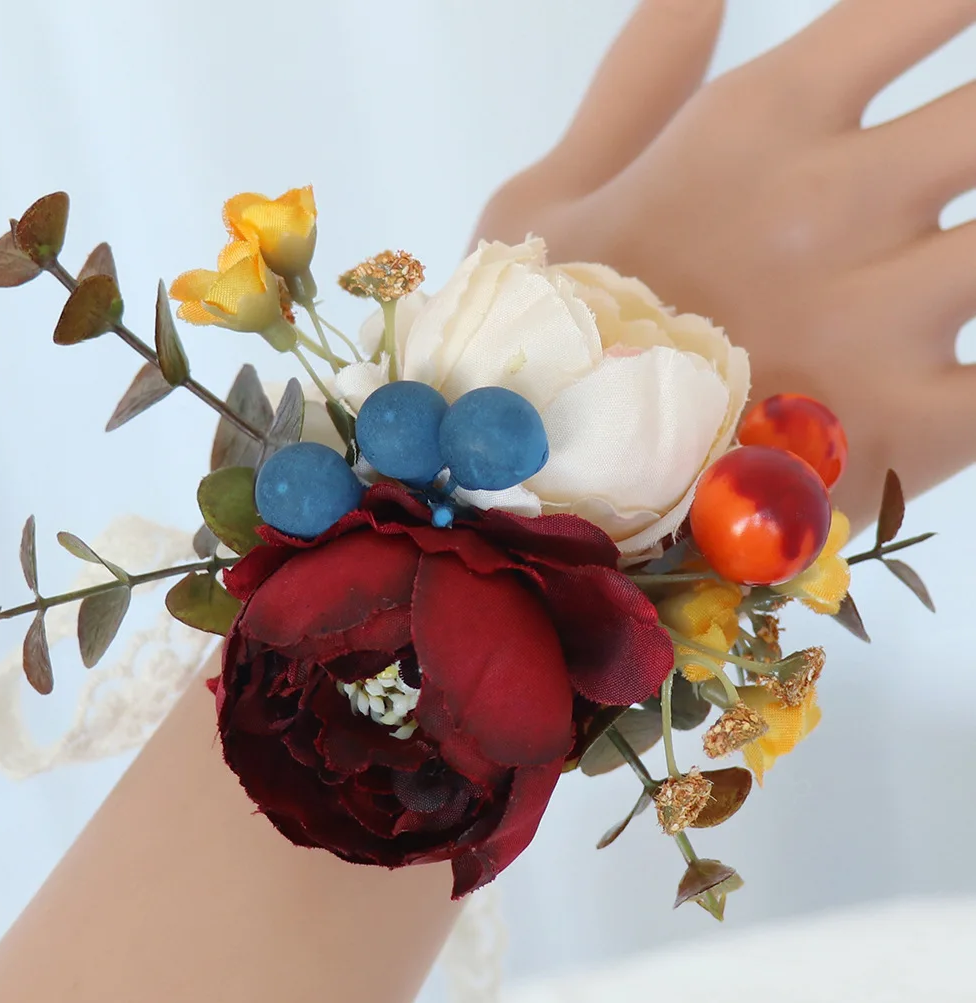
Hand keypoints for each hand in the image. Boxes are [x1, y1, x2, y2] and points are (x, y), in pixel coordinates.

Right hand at [474, 0, 975, 529]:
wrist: (539, 486)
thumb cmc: (538, 333)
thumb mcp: (546, 196)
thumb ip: (634, 81)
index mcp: (757, 126)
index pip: (920, 4)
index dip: (961, 1)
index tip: (962, 22)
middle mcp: (835, 205)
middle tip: (963, 155)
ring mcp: (882, 320)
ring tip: (949, 263)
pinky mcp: (912, 430)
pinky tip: (967, 367)